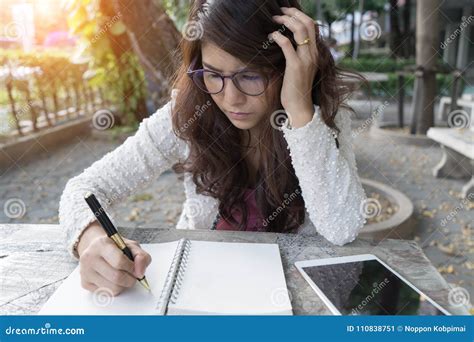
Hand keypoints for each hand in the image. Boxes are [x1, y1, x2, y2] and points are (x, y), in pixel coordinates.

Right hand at [77, 222, 151, 295]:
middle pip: (116, 277)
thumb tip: (140, 272)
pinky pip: (107, 293)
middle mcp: (90, 257)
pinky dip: (115, 289)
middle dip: (130, 279)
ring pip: (113, 288)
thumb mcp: (131, 246)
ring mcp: (85, 271)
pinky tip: (114, 279)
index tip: (136, 268)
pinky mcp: (85, 283)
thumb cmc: (116, 247)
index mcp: (102, 244)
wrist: (97, 248)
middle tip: (133, 275)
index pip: (119, 261)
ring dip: (124, 285)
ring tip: (124, 276)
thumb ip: (141, 256)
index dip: (132, 267)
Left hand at [270, 7, 318, 127]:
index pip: (312, 26)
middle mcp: (312, 54)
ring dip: (285, 21)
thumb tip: (286, 46)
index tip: (287, 13)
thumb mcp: (300, 70)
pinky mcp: (295, 66)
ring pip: (300, 30)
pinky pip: (287, 44)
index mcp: (315, 53)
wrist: (299, 107)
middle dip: (293, 13)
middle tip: (280, 12)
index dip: (300, 16)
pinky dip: (278, 36)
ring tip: (274, 19)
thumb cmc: (296, 90)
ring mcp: (305, 59)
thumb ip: (297, 56)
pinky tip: (270, 36)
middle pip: (308, 23)